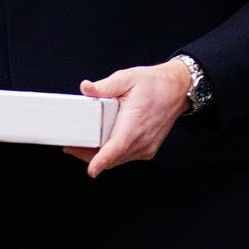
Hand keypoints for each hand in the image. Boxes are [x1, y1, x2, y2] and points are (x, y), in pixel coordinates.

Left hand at [78, 57, 192, 177]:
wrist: (178, 90)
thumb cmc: (155, 84)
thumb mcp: (127, 78)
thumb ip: (105, 86)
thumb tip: (87, 88)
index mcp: (135, 123)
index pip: (116, 148)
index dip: (102, 160)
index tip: (92, 170)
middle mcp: (142, 140)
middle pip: (112, 157)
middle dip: (89, 156)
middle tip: (71, 146)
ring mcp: (146, 148)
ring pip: (117, 160)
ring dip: (100, 156)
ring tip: (83, 145)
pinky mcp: (147, 150)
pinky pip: (125, 157)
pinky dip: (112, 154)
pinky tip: (103, 144)